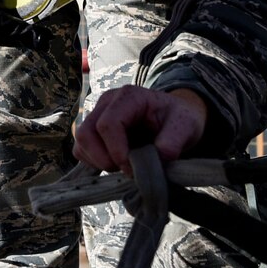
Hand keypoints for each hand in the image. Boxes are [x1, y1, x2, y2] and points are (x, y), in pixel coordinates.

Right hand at [74, 87, 208, 171]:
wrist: (175, 120)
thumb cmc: (178, 119)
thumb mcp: (186, 127)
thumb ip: (173, 142)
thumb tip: (158, 158)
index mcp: (128, 97)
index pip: (108, 124)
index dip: (116, 150)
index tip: (132, 169)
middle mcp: (107, 103)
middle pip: (86, 132)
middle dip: (103, 158)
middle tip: (126, 171)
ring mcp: (97, 116)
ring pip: (80, 142)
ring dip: (98, 162)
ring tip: (123, 167)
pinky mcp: (93, 131)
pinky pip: (81, 150)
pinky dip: (94, 163)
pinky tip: (115, 165)